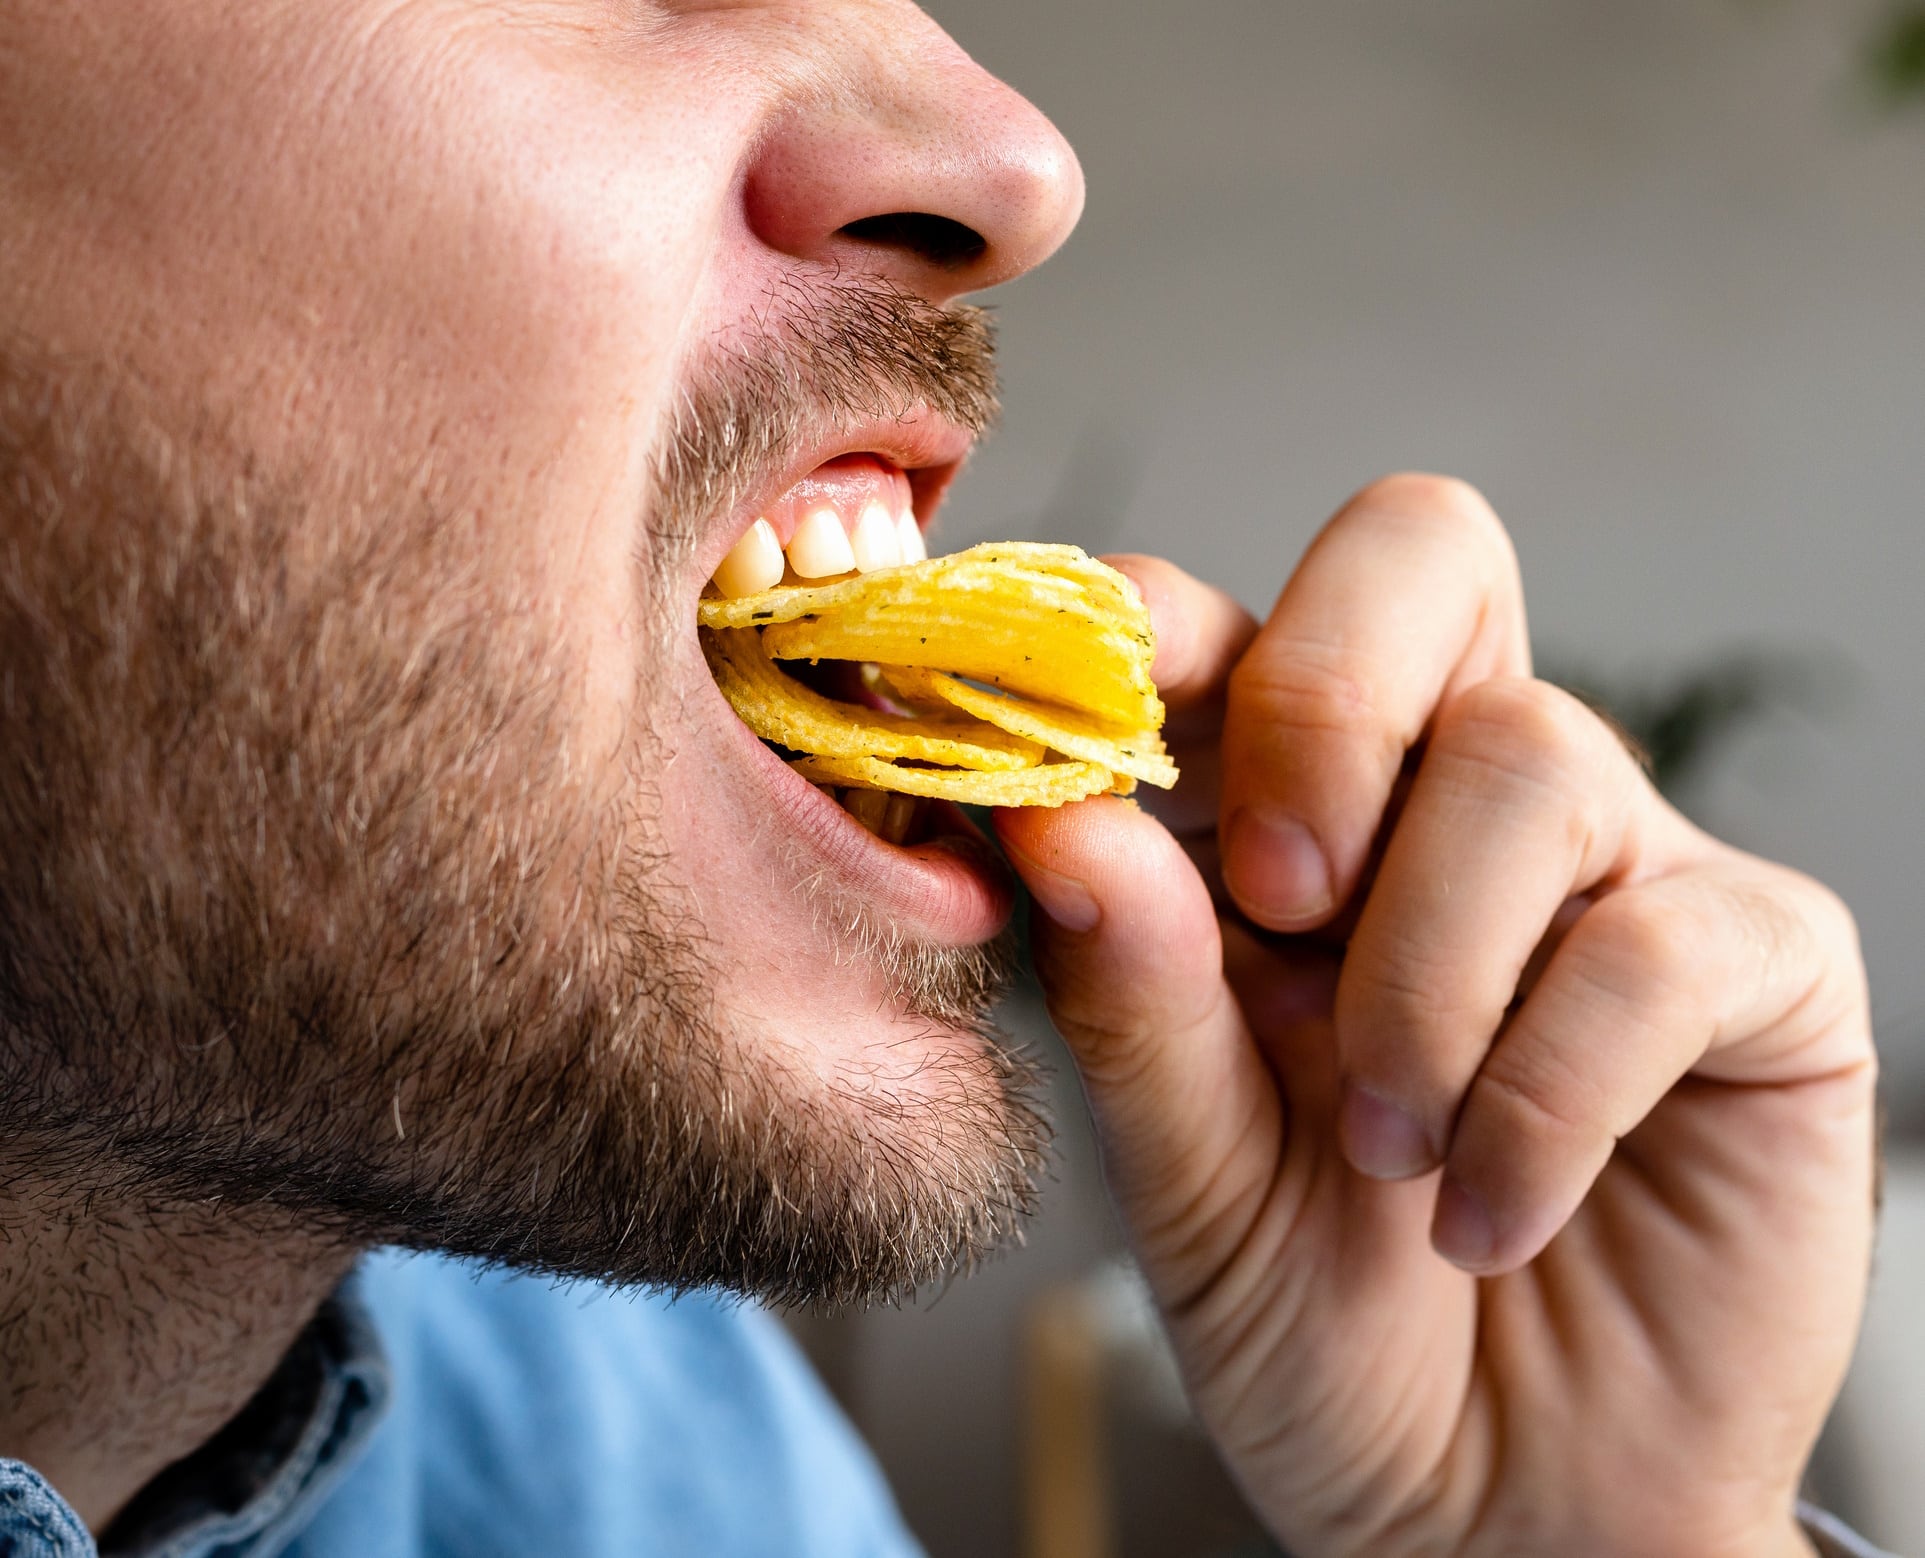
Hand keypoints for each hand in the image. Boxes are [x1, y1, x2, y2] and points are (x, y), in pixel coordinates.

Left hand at [994, 475, 1873, 1557]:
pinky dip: (1546, 1094)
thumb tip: (1064, 820)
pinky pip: (1659, 941)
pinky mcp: (1755, 966)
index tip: (1069, 722)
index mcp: (1285, 819)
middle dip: (1327, 700)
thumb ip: (1132, 996)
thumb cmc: (1323, 1322)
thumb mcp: (1188, 1172)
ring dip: (1426, 976)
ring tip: (1384, 1146)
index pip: (1228, 622)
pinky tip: (1491, 1212)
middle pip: (1421, 556)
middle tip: (1276, 900)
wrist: (1497, 1513)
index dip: (1146, 626)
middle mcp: (1446, 802)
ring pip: (1530, 758)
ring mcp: (1610, 865)